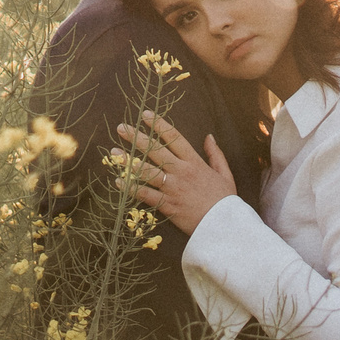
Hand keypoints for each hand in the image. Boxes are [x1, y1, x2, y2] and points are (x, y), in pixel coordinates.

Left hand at [117, 110, 237, 234]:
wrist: (224, 225)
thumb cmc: (225, 200)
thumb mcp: (224, 173)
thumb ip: (215, 154)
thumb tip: (209, 137)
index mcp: (194, 162)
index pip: (174, 138)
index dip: (159, 125)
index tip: (146, 115)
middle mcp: (181, 172)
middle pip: (155, 150)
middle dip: (137, 137)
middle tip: (121, 128)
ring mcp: (173, 188)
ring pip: (147, 171)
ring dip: (129, 161)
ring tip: (113, 153)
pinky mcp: (167, 204)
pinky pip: (145, 194)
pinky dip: (132, 188)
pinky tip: (119, 182)